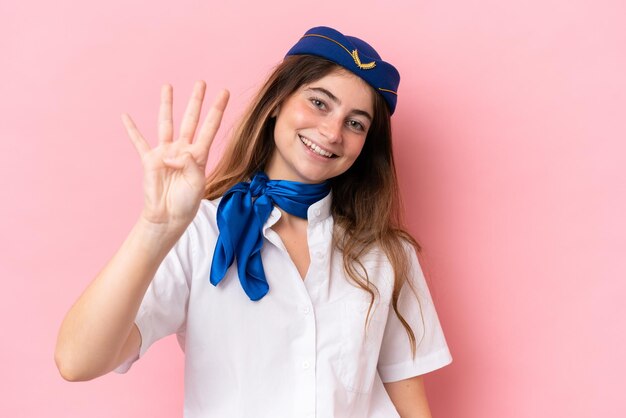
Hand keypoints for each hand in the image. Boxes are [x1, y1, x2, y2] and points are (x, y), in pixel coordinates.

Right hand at [122, 81, 229, 231]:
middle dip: (196, 101)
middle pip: (190, 119)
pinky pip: (139, 141)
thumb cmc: (186, 203)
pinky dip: (132, 129)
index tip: (225, 92)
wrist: (168, 216)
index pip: (210, 127)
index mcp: (199, 155)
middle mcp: (183, 150)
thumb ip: (191, 165)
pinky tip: (125, 116)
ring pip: (166, 123)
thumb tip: (178, 153)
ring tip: (167, 86)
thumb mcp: (197, 184)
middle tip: (201, 82)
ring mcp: (166, 153)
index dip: (217, 110)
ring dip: (166, 105)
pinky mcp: (149, 160)